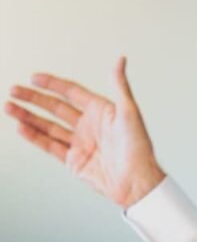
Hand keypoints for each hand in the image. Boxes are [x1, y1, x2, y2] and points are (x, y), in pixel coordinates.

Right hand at [5, 57, 165, 207]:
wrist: (137, 181)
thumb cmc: (139, 147)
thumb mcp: (129, 112)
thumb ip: (120, 85)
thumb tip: (120, 60)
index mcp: (102, 111)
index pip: (72, 92)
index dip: (53, 84)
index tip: (34, 77)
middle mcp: (90, 126)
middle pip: (56, 107)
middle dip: (34, 98)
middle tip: (14, 90)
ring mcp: (81, 143)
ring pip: (48, 126)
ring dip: (28, 116)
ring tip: (9, 106)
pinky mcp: (75, 160)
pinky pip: (50, 146)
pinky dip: (34, 137)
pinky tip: (21, 127)